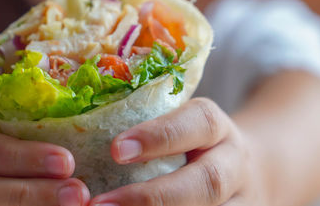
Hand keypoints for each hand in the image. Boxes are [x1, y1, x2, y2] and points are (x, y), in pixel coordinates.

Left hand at [88, 98, 267, 205]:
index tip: (116, 149)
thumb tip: (80, 127)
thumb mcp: (180, 122)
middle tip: (101, 205)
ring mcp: (239, 199)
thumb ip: (147, 123)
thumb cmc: (190, 142)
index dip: (159, 137)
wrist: (239, 170)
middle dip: (154, 197)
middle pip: (207, 182)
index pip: (197, 123)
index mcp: (216, 127)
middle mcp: (233, 164)